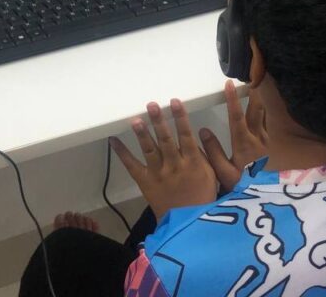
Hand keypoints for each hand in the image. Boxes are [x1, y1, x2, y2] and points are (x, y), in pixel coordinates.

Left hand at [111, 99, 217, 219]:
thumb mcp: (211, 175)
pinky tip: (113, 140)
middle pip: (165, 140)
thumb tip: (196, 134)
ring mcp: (158, 174)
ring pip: (149, 150)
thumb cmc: (202, 196)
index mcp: (192, 162)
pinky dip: (122, 153)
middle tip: (152, 105)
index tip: (175, 102)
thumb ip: (203, 154)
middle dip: (159, 121)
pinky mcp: (145, 182)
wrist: (188, 223)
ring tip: (136, 120)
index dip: (180, 118)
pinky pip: (132, 166)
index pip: (186, 135)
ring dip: (142, 134)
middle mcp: (174, 165)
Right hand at [199, 80, 268, 191]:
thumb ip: (213, 152)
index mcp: (243, 144)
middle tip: (250, 76)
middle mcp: (257, 138)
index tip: (229, 84)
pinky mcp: (270, 144)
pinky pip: (267, 122)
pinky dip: (265, 110)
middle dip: (253, 92)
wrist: (264, 196)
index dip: (233, 100)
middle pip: (256, 110)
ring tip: (257, 84)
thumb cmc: (241, 185)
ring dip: (260, 99)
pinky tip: (263, 106)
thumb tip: (203, 130)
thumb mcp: (223, 173)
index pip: (237, 117)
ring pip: (264, 114)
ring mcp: (266, 140)